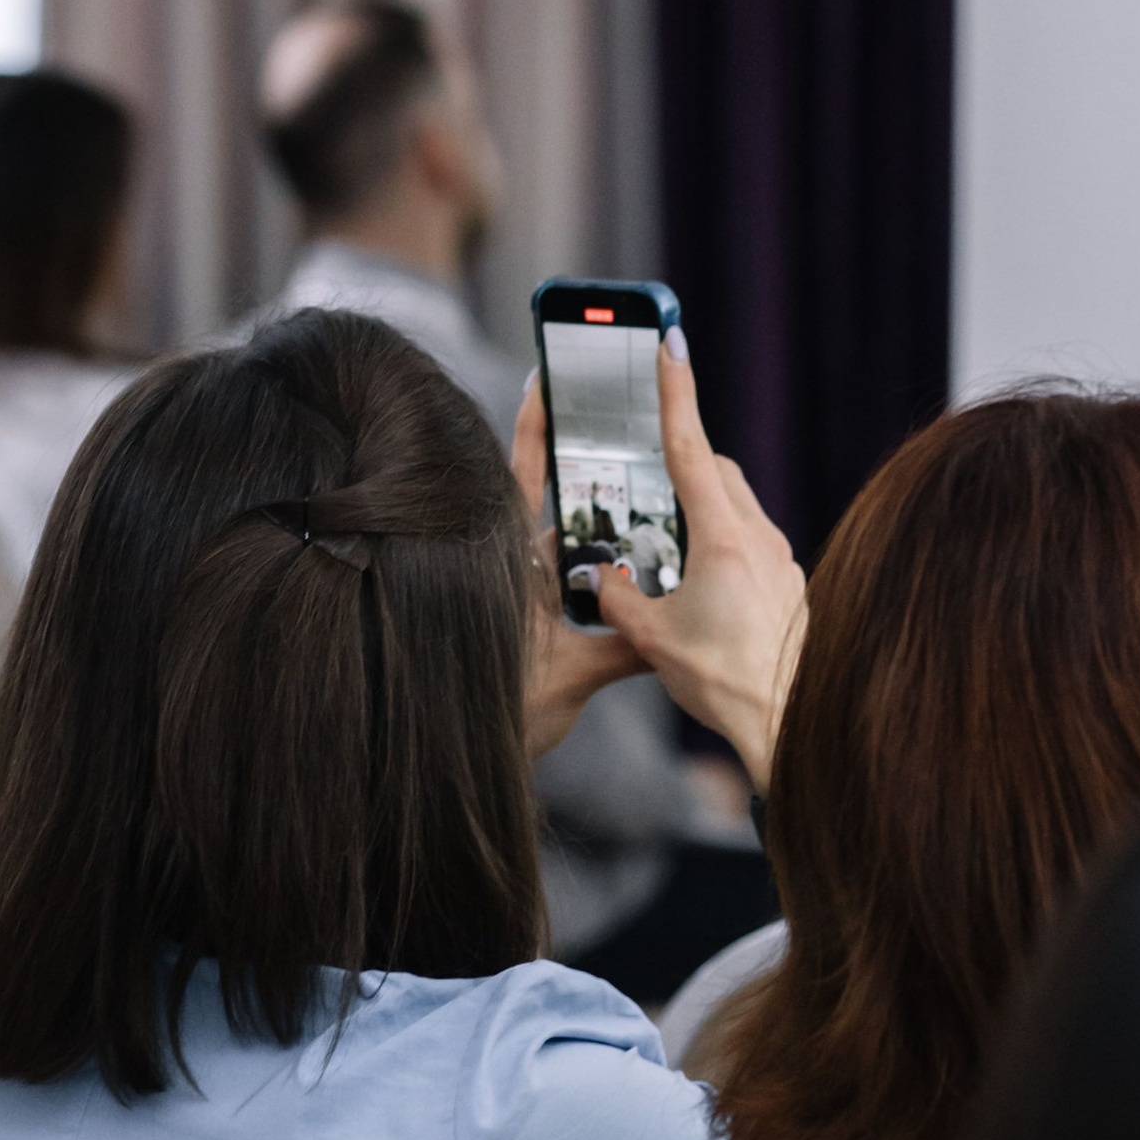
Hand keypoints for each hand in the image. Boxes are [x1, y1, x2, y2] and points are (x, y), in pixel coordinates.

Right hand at [510, 345, 805, 790]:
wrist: (786, 722)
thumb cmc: (724, 682)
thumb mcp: (651, 638)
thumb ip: (616, 598)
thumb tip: (597, 579)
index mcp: (724, 538)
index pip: (689, 448)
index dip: (675, 392)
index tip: (668, 341)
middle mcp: (760, 538)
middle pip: (714, 471)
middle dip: (678, 463)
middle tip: (641, 476)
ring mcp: (780, 560)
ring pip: (736, 505)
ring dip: (700, 508)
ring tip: (663, 544)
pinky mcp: (788, 583)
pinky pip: (750, 541)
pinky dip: (720, 542)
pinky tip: (698, 583)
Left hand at [512, 380, 638, 761]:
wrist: (464, 764)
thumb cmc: (495, 717)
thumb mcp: (572, 679)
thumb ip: (626, 647)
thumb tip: (676, 622)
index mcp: (506, 565)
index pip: (522, 481)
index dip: (536, 427)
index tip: (546, 376)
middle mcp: (513, 570)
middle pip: (556, 505)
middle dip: (593, 473)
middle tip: (631, 427)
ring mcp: (523, 593)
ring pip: (571, 545)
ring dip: (607, 531)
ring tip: (656, 498)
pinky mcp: (537, 621)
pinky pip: (578, 582)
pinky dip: (609, 574)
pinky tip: (646, 567)